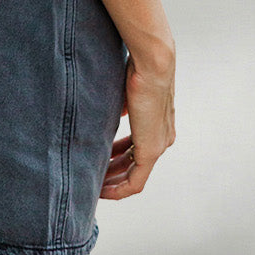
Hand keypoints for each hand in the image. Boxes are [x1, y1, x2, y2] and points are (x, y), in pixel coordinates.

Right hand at [100, 48, 175, 198]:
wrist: (153, 64)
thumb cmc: (139, 67)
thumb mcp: (126, 90)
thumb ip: (122, 105)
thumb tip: (116, 112)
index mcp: (157, 123)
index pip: (136, 146)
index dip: (118, 154)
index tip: (101, 156)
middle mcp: (161, 138)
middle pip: (134, 164)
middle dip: (113, 171)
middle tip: (93, 175)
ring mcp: (158, 146)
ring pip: (134, 175)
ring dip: (114, 182)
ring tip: (95, 185)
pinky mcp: (151, 151)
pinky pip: (135, 182)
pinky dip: (119, 189)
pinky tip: (103, 191)